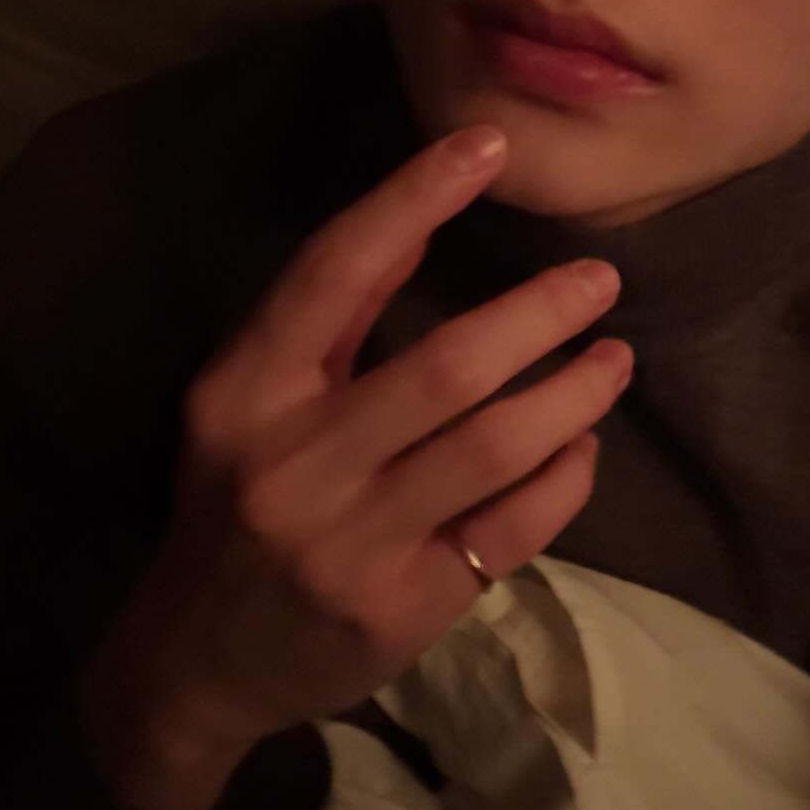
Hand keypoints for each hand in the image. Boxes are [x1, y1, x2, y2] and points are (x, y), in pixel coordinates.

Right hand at [78, 124, 630, 809]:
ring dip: (575, 393)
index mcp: (244, 392)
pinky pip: (514, 527)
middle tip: (599, 281)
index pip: (335, 272)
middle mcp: (293, 463)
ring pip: (496, 447)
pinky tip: (583, 447)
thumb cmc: (233, 504)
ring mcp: (351, 543)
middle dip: (541, 313)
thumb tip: (424, 213)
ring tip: (614, 359)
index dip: (414, 199)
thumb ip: (331, 320)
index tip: (488, 145)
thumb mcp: (248, 404)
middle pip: (447, 366)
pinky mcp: (405, 607)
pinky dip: (566, 477)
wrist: (195, 664)